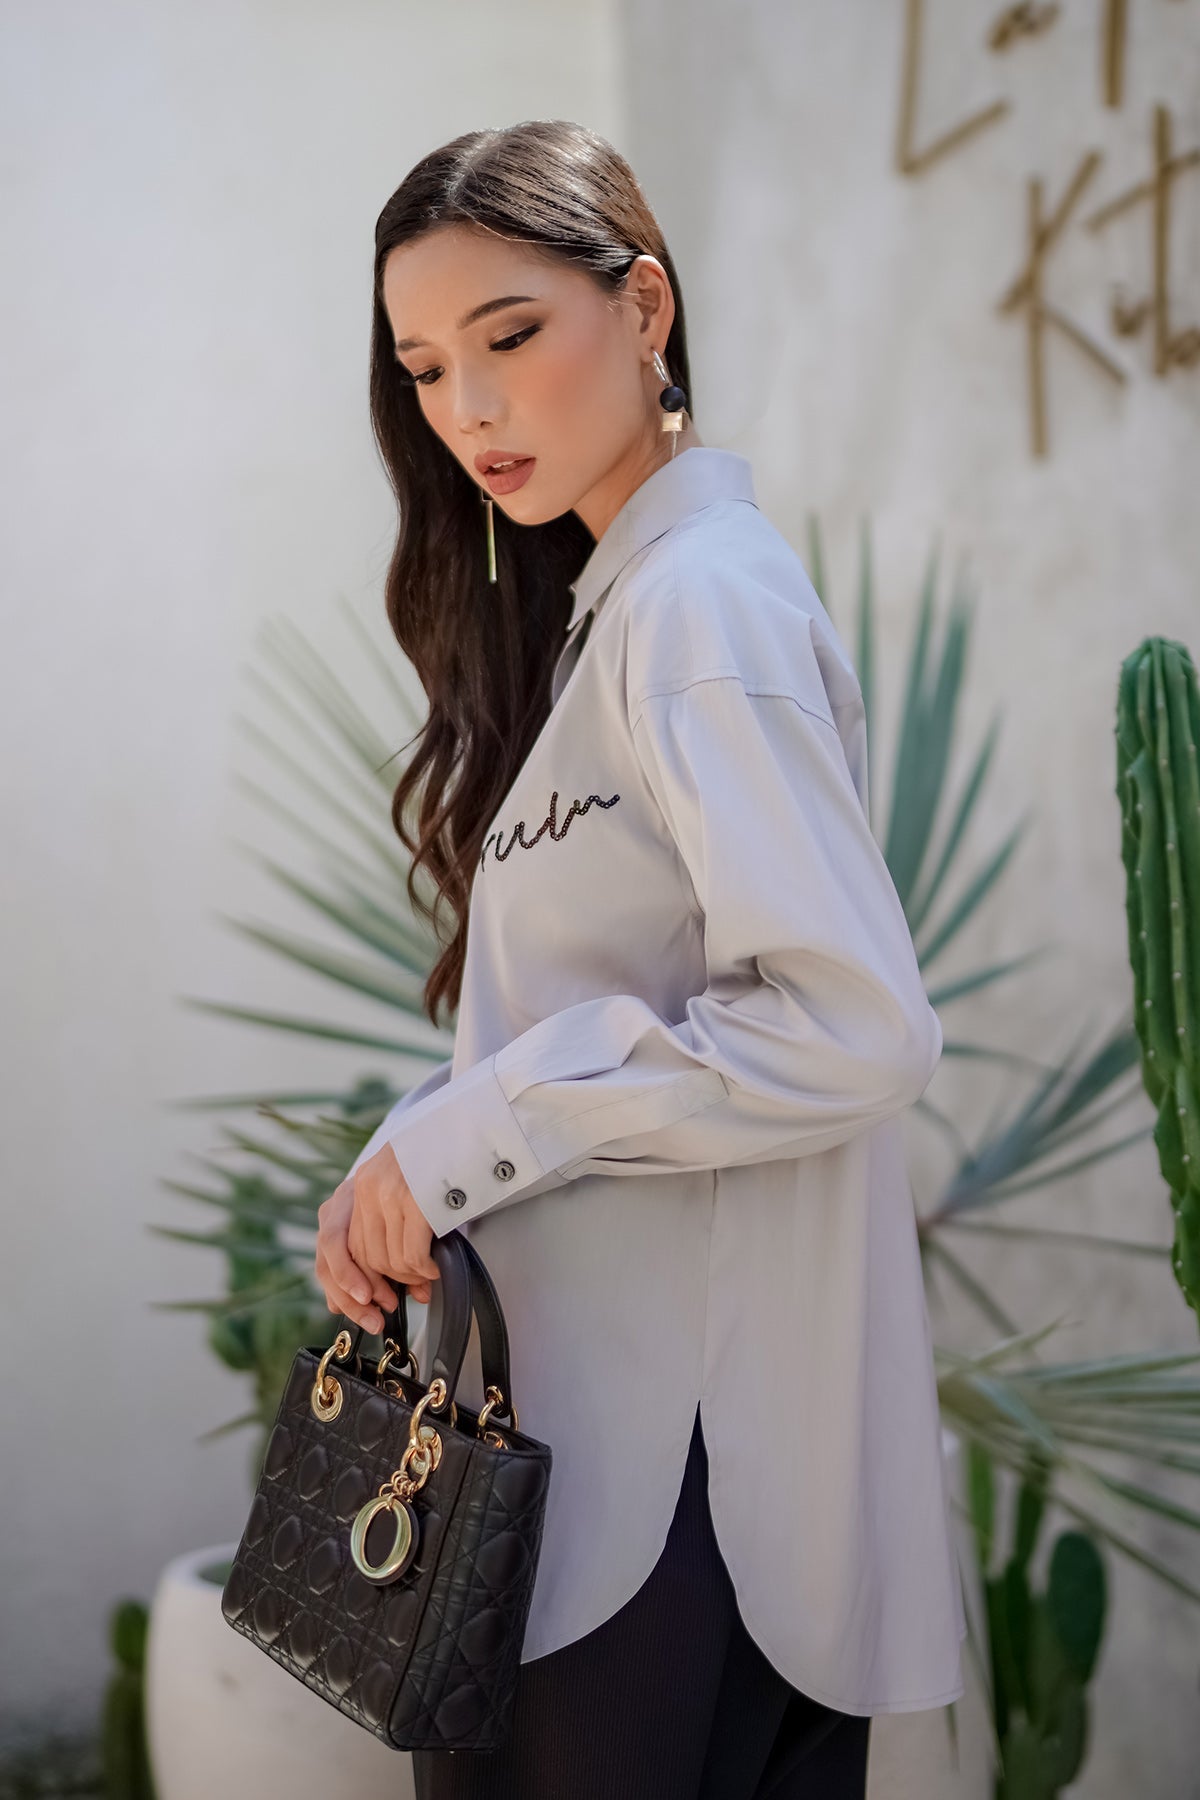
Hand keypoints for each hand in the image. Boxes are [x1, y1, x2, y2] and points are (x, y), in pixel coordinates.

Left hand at [315, 1146, 439, 1333]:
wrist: (466, 1124)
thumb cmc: (436, 1160)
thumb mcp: (397, 1186)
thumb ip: (378, 1226)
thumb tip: (362, 1288)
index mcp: (356, 1186)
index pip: (338, 1248)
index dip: (349, 1283)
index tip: (366, 1304)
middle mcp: (365, 1189)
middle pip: (362, 1258)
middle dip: (382, 1287)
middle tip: (400, 1299)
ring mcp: (388, 1193)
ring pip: (389, 1260)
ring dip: (409, 1278)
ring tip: (426, 1277)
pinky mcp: (414, 1201)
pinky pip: (412, 1255)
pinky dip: (424, 1270)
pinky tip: (434, 1268)